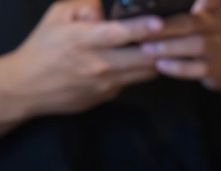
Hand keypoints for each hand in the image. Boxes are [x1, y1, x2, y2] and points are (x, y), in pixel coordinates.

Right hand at [0, 0, 161, 119]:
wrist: (28, 86)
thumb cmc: (44, 46)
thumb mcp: (57, 16)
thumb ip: (85, 7)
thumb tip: (108, 8)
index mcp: (84, 40)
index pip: (118, 34)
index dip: (141, 28)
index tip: (159, 23)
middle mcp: (99, 63)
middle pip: (143, 58)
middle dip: (162, 47)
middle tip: (175, 36)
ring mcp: (107, 83)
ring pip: (145, 72)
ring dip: (156, 60)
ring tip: (163, 47)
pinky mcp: (110, 96)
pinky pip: (132, 81)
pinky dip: (140, 71)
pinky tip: (141, 61)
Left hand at [141, 0, 220, 89]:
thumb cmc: (208, 32)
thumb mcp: (207, 12)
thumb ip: (187, 5)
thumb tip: (148, 7)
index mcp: (215, 8)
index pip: (212, 0)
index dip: (206, 1)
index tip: (197, 6)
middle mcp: (220, 26)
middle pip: (193, 22)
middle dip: (166, 26)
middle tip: (142, 27)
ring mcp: (220, 48)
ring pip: (196, 45)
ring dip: (169, 46)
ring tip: (146, 48)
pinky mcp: (216, 69)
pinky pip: (196, 68)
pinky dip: (176, 67)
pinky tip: (159, 64)